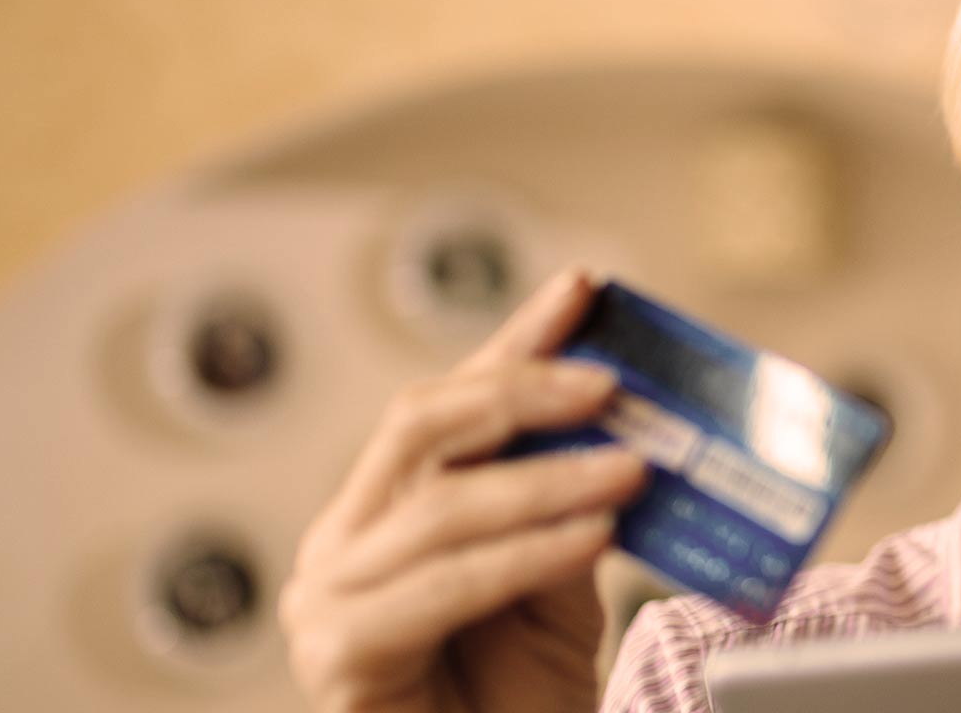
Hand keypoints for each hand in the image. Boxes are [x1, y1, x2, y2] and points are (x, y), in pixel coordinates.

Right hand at [281, 270, 649, 712]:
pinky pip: (443, 586)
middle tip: (614, 385)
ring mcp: (327, 596)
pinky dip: (525, 555)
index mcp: (387, 507)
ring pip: (440, 505)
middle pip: (421, 426)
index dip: (515, 340)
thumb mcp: (561, 579)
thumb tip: (631, 422)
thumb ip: (572, 502)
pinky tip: (593, 538)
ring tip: (633, 470)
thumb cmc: (519, 693)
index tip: (584, 288)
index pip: (449, 400)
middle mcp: (345, 539)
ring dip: (548, 480)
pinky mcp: (339, 655)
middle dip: (523, 391)